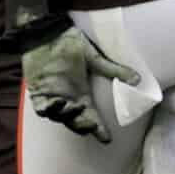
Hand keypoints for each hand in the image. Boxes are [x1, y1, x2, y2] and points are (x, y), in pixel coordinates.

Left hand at [20, 20, 139, 142]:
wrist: (47, 34)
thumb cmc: (70, 44)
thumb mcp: (94, 58)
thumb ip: (113, 70)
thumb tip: (137, 78)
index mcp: (82, 95)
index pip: (92, 117)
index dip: (99, 129)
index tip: (107, 139)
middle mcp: (68, 99)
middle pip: (75, 121)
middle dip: (83, 126)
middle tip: (91, 124)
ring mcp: (52, 96)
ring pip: (58, 117)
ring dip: (67, 116)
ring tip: (76, 108)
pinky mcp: (37, 91)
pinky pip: (41, 108)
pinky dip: (48, 109)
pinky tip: (56, 104)